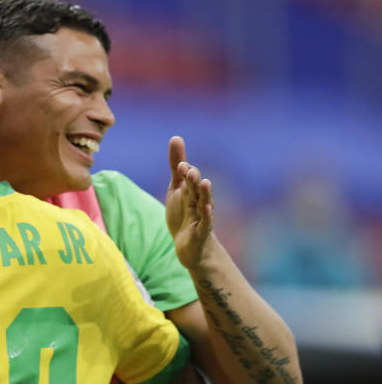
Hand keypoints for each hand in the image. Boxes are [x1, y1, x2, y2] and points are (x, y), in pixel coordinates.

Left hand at [165, 136, 214, 267]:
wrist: (189, 245)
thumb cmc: (184, 213)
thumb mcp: (177, 188)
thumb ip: (177, 165)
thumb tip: (176, 137)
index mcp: (192, 191)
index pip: (190, 178)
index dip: (185, 172)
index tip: (180, 164)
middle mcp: (198, 201)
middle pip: (197, 189)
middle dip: (193, 180)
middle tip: (189, 170)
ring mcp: (201, 217)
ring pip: (203, 204)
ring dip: (204, 194)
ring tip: (204, 182)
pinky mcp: (200, 233)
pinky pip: (205, 223)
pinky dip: (206, 216)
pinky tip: (207, 207)